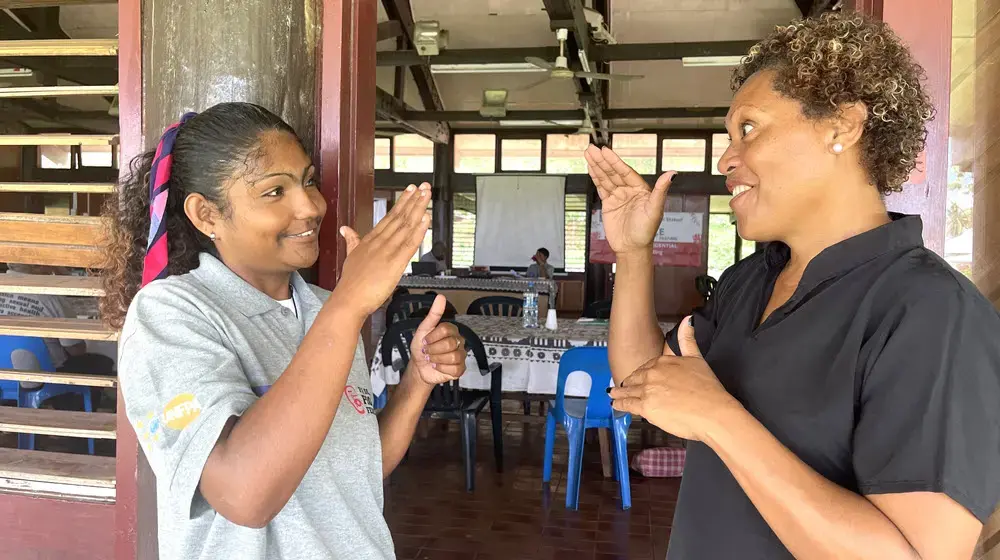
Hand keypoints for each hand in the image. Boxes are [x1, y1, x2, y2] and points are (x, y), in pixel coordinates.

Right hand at [335, 183, 430, 317]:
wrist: (348, 300)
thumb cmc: (351, 283)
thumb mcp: (350, 256)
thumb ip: (351, 240)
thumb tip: (344, 228)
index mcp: (371, 240)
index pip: (389, 217)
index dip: (402, 203)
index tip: (411, 191)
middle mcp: (380, 242)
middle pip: (399, 217)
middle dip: (413, 200)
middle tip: (424, 186)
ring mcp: (388, 251)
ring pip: (406, 226)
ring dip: (418, 209)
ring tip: (427, 195)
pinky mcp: (395, 263)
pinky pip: (410, 243)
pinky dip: (418, 230)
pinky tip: (425, 218)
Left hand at [409, 295, 466, 384]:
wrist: (419, 367)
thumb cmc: (421, 348)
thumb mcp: (423, 329)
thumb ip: (433, 313)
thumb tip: (440, 297)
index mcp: (451, 330)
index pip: (445, 329)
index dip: (432, 336)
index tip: (425, 340)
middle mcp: (458, 341)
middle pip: (449, 343)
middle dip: (433, 349)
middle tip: (428, 351)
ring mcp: (460, 355)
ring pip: (452, 356)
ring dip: (437, 359)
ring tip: (432, 359)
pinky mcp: (460, 368)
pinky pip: (454, 368)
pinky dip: (442, 368)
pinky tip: (438, 366)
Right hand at [584, 145, 674, 254]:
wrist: (632, 248)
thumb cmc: (646, 231)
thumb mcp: (655, 210)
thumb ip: (661, 190)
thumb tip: (672, 173)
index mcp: (641, 189)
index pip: (626, 172)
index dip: (615, 161)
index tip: (606, 151)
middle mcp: (629, 190)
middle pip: (613, 172)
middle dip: (602, 161)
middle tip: (592, 149)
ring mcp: (618, 196)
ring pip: (606, 178)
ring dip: (597, 166)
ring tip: (588, 153)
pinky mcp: (609, 203)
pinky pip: (601, 188)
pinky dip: (595, 177)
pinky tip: (590, 168)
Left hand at [609, 316, 741, 440]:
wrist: (713, 412)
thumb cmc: (709, 390)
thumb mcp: (698, 358)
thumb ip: (688, 339)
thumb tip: (687, 320)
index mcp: (663, 362)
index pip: (646, 366)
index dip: (641, 373)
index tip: (638, 376)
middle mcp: (653, 374)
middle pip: (635, 378)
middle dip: (628, 383)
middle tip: (621, 386)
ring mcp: (648, 391)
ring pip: (628, 391)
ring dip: (619, 392)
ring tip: (613, 394)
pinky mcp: (646, 408)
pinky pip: (627, 404)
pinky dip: (619, 404)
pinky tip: (615, 404)